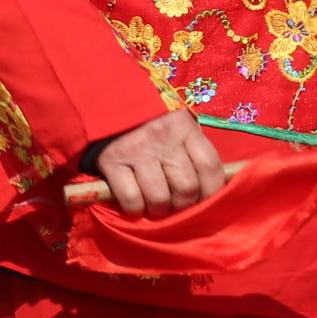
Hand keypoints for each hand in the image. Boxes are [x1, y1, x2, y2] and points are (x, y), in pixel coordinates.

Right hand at [86, 109, 226, 217]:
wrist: (105, 107)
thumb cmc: (149, 124)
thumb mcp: (176, 129)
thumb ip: (192, 152)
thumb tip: (207, 189)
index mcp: (184, 128)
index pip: (209, 167)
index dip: (211, 191)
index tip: (203, 199)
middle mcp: (163, 139)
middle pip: (186, 188)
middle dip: (182, 205)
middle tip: (175, 204)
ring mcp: (137, 151)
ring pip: (159, 198)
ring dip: (159, 209)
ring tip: (155, 205)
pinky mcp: (112, 163)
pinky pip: (131, 199)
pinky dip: (135, 209)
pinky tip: (135, 203)